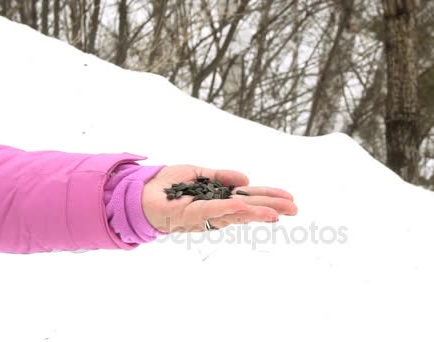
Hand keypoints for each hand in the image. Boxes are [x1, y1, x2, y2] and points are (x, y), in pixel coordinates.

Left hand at [141, 165, 297, 232]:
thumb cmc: (165, 185)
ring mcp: (204, 215)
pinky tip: (243, 206)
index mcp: (219, 198)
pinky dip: (228, 208)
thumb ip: (220, 176)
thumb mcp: (198, 173)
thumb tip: (246, 179)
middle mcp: (215, 209)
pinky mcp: (190, 216)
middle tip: (295, 209)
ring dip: (257, 212)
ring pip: (235, 213)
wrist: (138, 193)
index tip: (289, 199)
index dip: (268, 197)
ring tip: (278, 213)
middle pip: (249, 207)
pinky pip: (212, 211)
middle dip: (272, 207)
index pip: (249, 197)